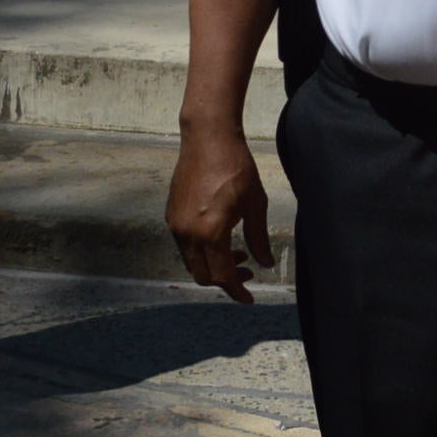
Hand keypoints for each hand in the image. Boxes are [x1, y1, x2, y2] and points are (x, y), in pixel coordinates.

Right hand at [167, 125, 274, 303]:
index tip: (249, 298)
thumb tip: (265, 264)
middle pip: (202, 276)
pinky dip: (201, 251)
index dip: (237, 290)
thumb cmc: (236, 167)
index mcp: (209, 233)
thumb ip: (259, 238)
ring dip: (213, 265)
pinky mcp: (171, 214)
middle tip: (247, 272)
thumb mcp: (255, 204)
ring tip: (238, 252)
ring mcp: (175, 224)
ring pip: (192, 262)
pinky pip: (184, 246)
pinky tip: (220, 237)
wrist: (208, 138)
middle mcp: (187, 233)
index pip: (222, 276)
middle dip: (225, 280)